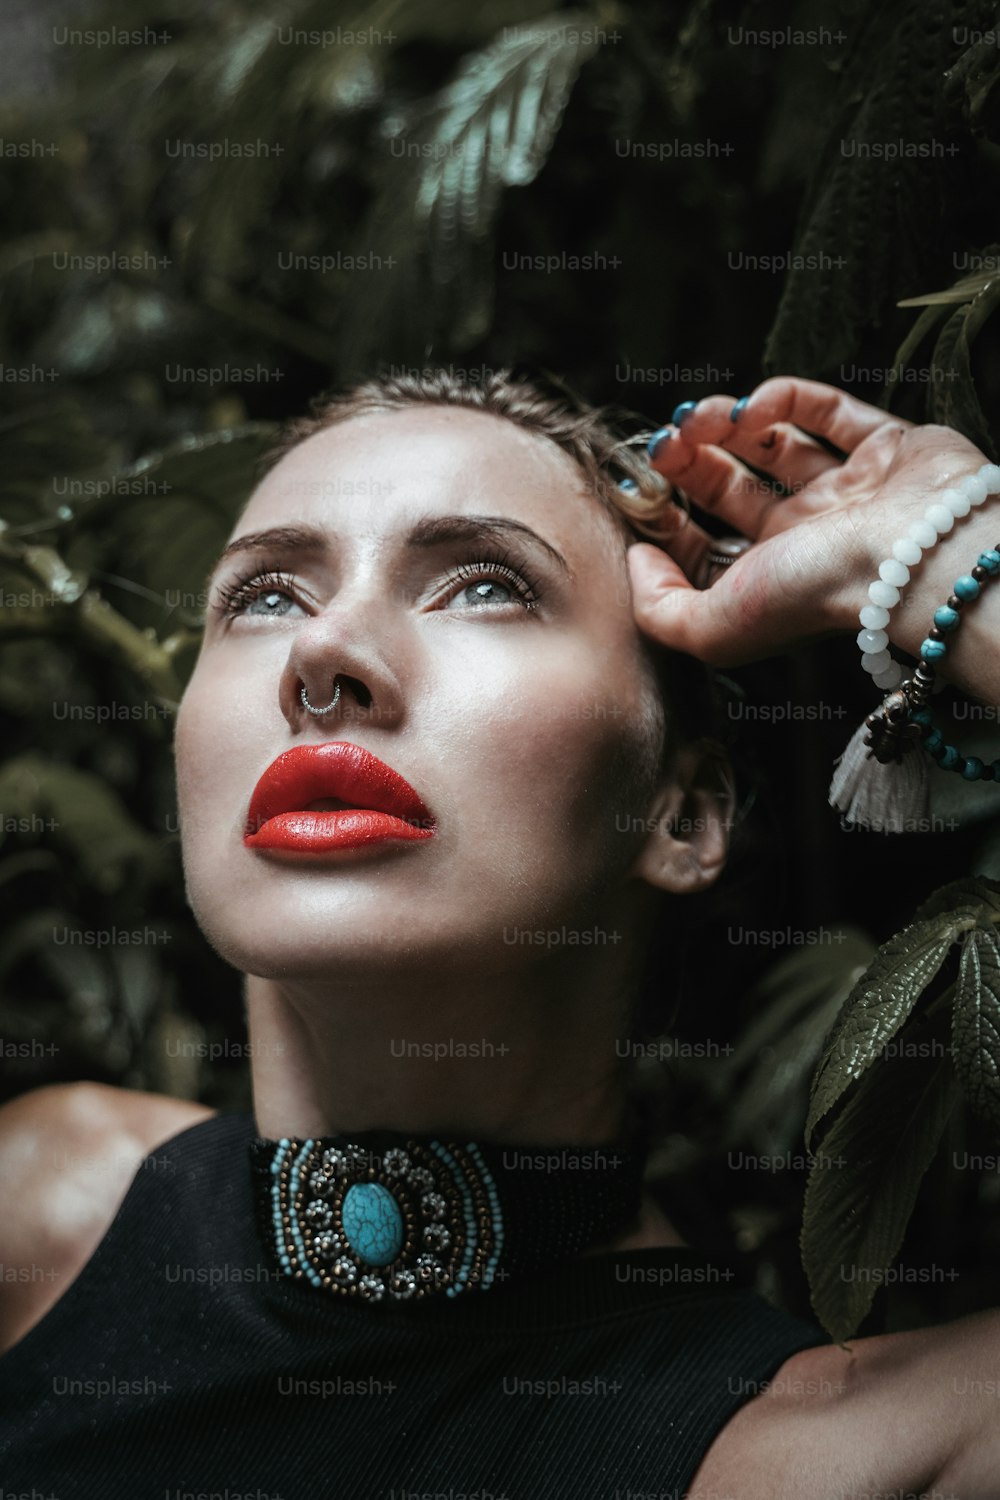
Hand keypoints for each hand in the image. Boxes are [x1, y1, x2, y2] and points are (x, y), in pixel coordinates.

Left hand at [627, 376, 992, 668]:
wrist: (911, 559)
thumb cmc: (814, 596)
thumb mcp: (711, 628)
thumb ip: (658, 607)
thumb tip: (636, 559)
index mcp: (769, 579)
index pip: (705, 543)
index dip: (664, 515)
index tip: (636, 490)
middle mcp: (807, 537)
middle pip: (732, 488)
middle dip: (689, 462)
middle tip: (663, 442)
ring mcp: (848, 489)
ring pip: (774, 445)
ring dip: (725, 423)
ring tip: (697, 418)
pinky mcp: (887, 445)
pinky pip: (829, 410)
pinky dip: (784, 398)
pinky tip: (751, 407)